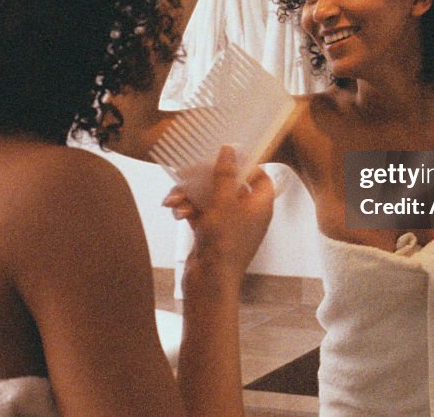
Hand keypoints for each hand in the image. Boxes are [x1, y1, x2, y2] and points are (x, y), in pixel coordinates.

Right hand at [162, 146, 274, 281]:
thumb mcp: (224, 202)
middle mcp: (247, 213)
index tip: (226, 156)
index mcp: (260, 205)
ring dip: (189, 196)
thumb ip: (226, 174)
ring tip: (173, 200)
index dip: (245, 164)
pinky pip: (199, 213)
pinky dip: (187, 210)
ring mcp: (228, 224)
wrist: (209, 283)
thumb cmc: (224, 243)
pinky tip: (175, 211)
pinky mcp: (211, 234)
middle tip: (186, 174)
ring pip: (209, 198)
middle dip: (203, 180)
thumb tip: (230, 150)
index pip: (260, 177)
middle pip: (228, 185)